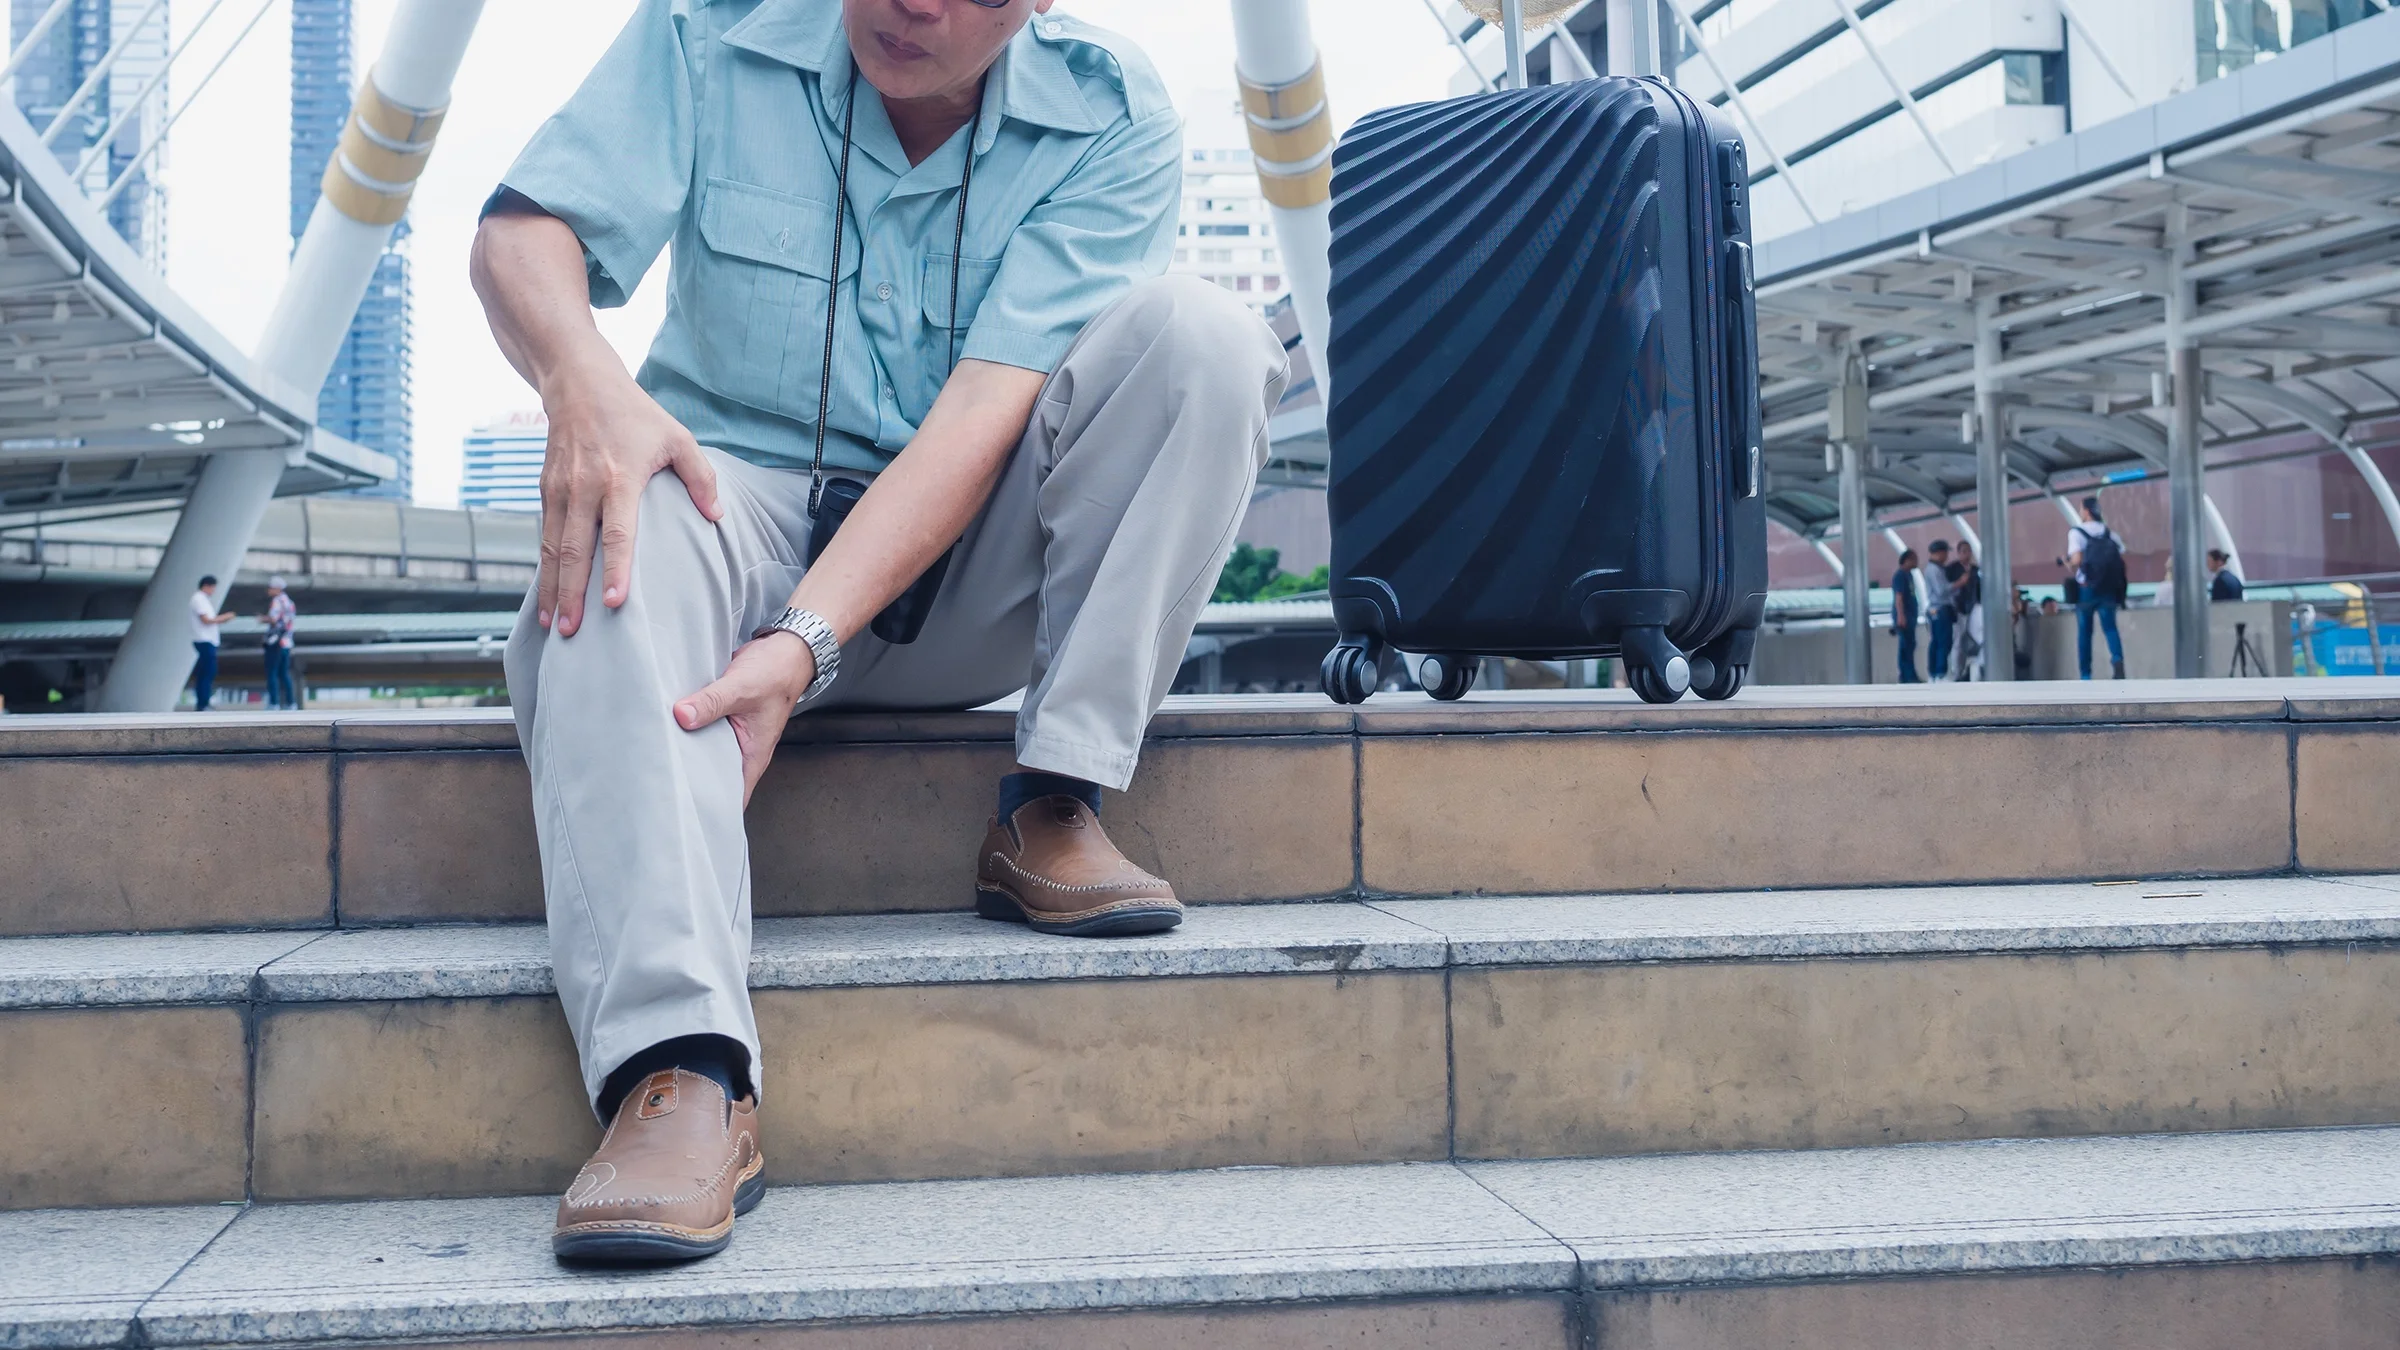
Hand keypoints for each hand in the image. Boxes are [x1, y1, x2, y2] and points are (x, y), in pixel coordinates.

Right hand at [536, 364, 721, 636]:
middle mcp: (584, 487)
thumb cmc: (635, 413)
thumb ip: (700, 478)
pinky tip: (548, 595)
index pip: (618, 533)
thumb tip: (717, 516)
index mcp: (620, 478)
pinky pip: (544, 535)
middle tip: (573, 633)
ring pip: (553, 548)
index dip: (616, 569)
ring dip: (553, 588)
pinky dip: (544, 567)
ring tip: (556, 625)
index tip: (614, 602)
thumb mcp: (677, 437)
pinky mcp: (546, 489)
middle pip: (576, 549)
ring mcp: (560, 489)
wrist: (578, 382)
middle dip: (573, 594)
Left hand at [674, 633, 815, 805]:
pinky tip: (668, 724)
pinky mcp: (720, 716)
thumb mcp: (742, 689)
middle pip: (711, 774)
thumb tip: (682, 715)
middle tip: (661, 780)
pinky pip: (700, 727)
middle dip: (689, 778)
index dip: (712, 805)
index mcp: (753, 754)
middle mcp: (741, 748)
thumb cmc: (778, 673)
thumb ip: (711, 702)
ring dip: (685, 747)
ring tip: (658, 754)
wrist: (786, 648)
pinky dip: (687, 726)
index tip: (685, 808)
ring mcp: (730, 732)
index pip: (732, 795)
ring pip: (702, 748)